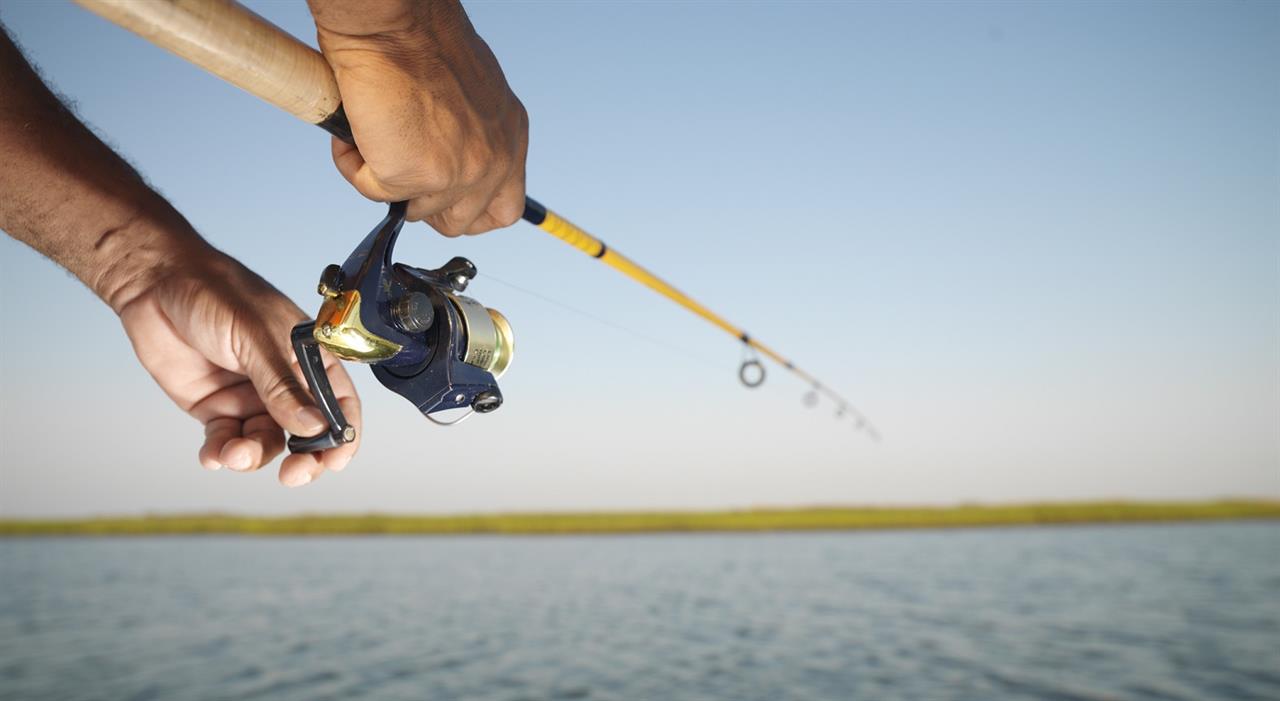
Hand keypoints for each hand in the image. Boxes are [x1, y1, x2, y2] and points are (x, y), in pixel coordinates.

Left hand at [117, 247, 360, 486]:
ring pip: (265, 442)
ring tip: (234, 453)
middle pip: (306, 433)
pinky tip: (213, 456)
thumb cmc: (216, 293)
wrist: (155, 283)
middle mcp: (285, 382)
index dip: (344, 435)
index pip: (340, 402)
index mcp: (308, 357)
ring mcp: (250, 397)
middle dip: (302, 458)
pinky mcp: (215, 407)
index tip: (336, 461)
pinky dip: (221, 454)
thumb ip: (282, 386)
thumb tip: (314, 428)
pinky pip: (226, 441)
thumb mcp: (256, 338)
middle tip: (292, 474)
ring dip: (254, 455)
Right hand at [310, 0, 527, 234]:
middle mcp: (494, 161)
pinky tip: (353, 130)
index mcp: (510, 138)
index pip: (505, 208)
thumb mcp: (470, 93)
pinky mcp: (416, 177)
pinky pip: (373, 191)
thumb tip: (440, 156)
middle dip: (424, 205)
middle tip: (396, 166)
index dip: (471, 212)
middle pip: (462, 223)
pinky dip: (353, 165)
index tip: (443, 199)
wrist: (393, 23)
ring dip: (384, 178)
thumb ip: (467, 131)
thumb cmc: (419, 41)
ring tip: (371, 132)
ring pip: (414, 211)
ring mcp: (458, 175)